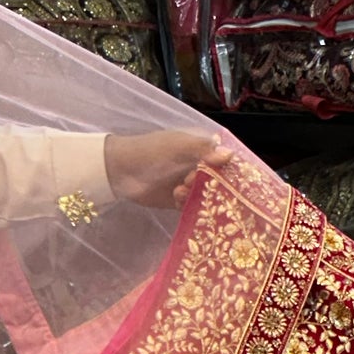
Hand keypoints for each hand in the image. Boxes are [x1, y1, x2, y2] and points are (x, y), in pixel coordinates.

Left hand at [104, 128, 231, 206]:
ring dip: (199, 195)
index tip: (232, 178)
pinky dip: (189, 205)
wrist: (121, 170)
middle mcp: (198, 168)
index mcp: (199, 150)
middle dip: (214, 185)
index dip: (231, 169)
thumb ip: (204, 150)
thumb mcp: (178, 146)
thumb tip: (230, 155)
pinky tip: (176, 198)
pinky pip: (194, 207)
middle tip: (197, 182)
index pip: (224, 160)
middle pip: (220, 181)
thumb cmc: (151, 152)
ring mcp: (190, 186)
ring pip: (208, 196)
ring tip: (180, 189)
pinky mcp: (180, 201)